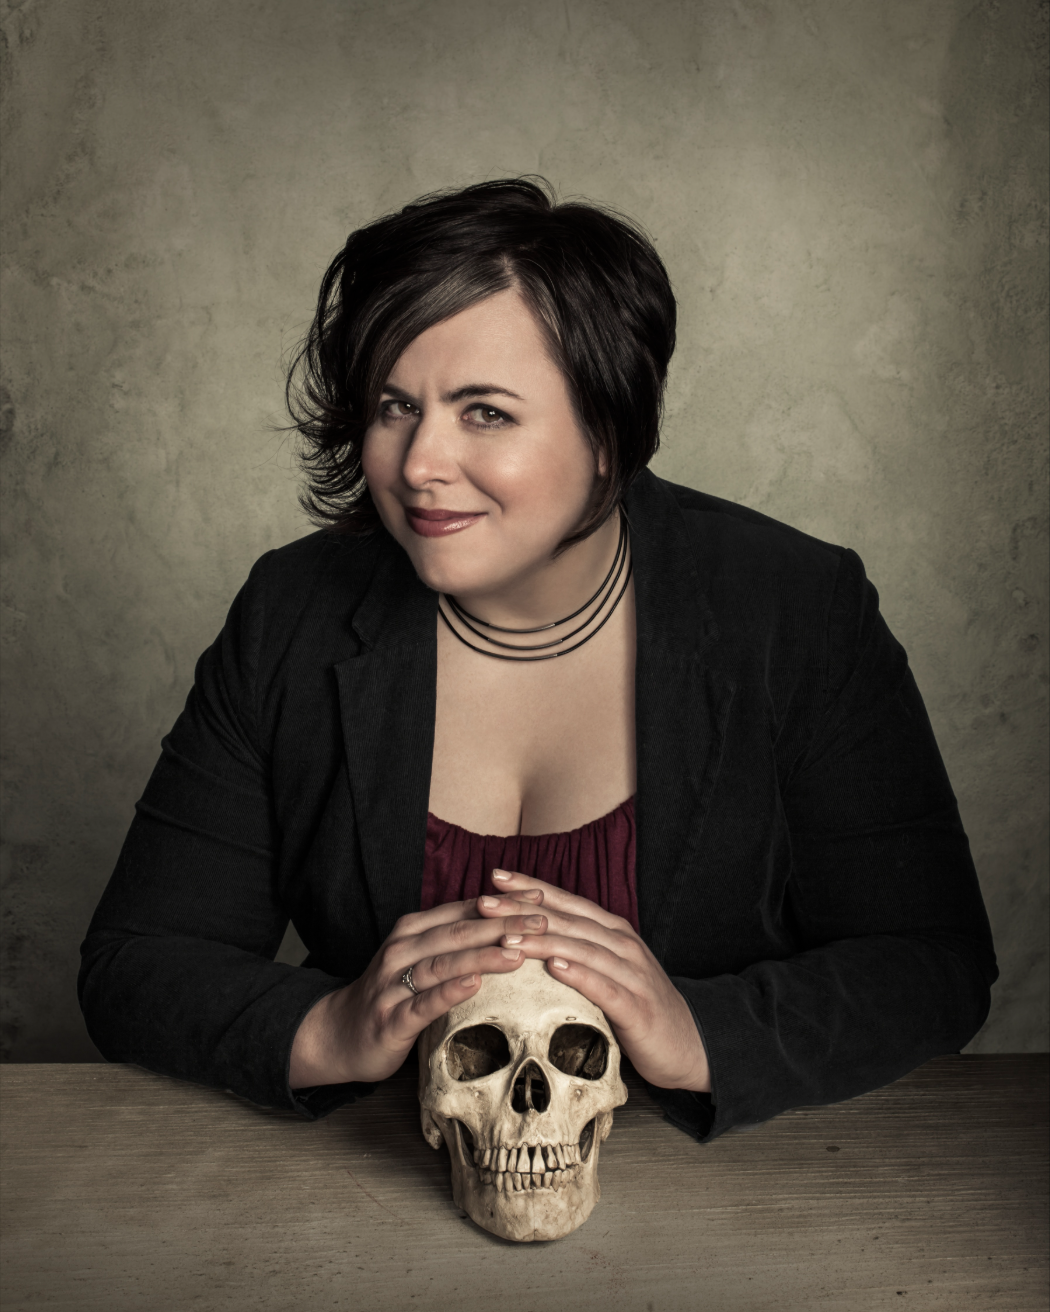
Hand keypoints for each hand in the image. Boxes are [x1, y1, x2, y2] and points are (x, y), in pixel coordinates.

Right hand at [289, 892, 548, 1087]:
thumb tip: (509, 924)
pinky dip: (450, 991)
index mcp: (414, 930)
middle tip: (541, 920)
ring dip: (482, 954)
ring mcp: (393, 983)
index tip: (540, 897)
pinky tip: (474, 984)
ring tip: (518, 950)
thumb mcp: (421, 959)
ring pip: (443, 962)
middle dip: (502, 923)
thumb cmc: (391, 994)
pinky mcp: (390, 1017)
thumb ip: (455, 942)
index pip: (465, 910)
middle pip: (459, 931)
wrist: (337, 1034)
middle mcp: (402, 949)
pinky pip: (423, 1002)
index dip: (503, 902)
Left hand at [482, 870, 710, 1092]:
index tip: (495, 876)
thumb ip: (576, 950)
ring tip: (507, 936)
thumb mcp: (606, 969)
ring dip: (543, 941)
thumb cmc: (638, 1005)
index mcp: (612, 931)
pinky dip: (580, 974)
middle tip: (485, 901)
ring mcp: (633, 972)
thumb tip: (524, 937)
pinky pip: (606, 986)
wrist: (690, 1043)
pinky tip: (555, 967)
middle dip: (523, 910)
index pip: (565, 902)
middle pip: (567, 920)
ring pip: (582, 948)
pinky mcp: (638, 1006)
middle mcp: (622, 944)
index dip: (530, 887)